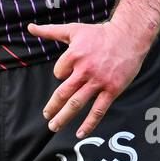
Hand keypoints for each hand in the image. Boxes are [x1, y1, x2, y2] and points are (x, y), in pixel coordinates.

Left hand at [28, 20, 147, 137]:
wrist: (129, 37)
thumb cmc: (100, 33)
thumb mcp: (73, 30)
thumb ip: (50, 31)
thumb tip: (30, 27)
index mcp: (74, 55)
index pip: (58, 73)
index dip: (61, 74)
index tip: (69, 73)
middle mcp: (84, 70)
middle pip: (63, 93)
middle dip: (52, 107)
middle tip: (46, 116)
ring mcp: (98, 82)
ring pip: (77, 103)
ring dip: (64, 117)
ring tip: (54, 126)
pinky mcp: (112, 90)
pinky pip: (98, 110)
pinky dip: (89, 124)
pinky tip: (81, 133)